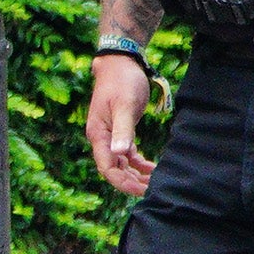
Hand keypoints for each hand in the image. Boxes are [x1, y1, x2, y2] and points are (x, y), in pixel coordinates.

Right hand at [86, 54, 155, 197]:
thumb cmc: (122, 81)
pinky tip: (152, 169)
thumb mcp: (124, 105)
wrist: (120, 63)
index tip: (141, 190)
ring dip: (136, 175)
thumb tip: (120, 152)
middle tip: (154, 189)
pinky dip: (138, 164)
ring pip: (121, 165)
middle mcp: (102, 139)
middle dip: (132, 182)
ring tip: (155, 182)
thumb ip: (123, 130)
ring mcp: (110, 136)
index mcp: (98, 135)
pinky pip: (127, 155)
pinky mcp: (120, 131)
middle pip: (114, 170)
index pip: (107, 168)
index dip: (122, 182)